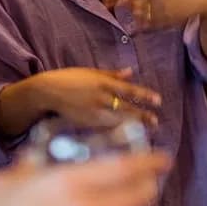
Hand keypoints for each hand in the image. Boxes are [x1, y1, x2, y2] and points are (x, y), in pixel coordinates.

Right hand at [0, 152, 171, 205]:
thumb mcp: (1, 183)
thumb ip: (25, 167)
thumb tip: (34, 159)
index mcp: (63, 184)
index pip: (120, 169)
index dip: (147, 162)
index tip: (162, 157)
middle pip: (132, 197)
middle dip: (148, 185)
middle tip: (153, 178)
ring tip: (129, 198)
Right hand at [38, 66, 160, 128]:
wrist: (48, 92)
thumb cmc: (70, 79)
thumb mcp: (92, 72)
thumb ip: (112, 75)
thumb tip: (131, 72)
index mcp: (102, 83)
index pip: (128, 90)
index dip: (144, 95)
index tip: (158, 101)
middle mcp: (99, 98)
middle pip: (126, 108)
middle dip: (142, 115)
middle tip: (156, 122)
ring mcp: (93, 113)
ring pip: (118, 121)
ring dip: (133, 125)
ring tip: (147, 129)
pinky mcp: (86, 124)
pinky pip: (106, 128)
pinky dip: (118, 131)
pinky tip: (127, 133)